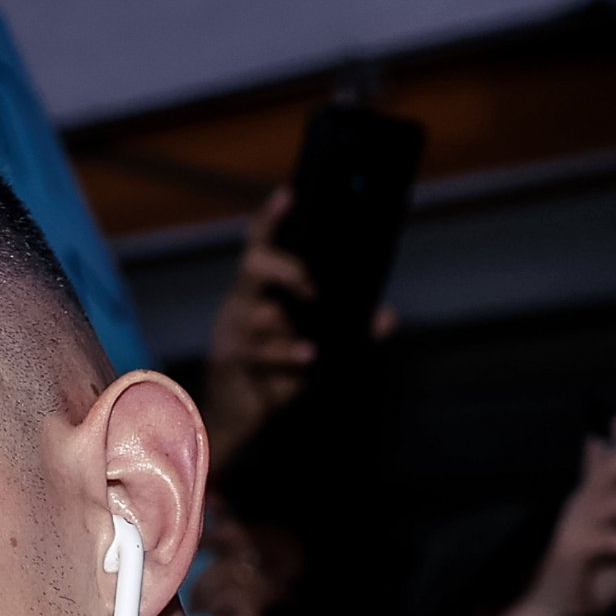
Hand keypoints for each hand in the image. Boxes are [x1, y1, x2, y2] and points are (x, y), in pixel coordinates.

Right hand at [204, 189, 321, 460]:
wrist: (230, 420)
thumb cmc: (269, 376)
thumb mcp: (307, 348)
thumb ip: (344, 331)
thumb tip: (385, 317)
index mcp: (254, 293)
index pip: (258, 246)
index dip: (271, 219)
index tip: (289, 194)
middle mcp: (238, 306)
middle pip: (251, 268)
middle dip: (284, 271)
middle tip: (312, 286)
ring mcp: (231, 334)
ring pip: (257, 319)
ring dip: (284, 331)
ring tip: (309, 348)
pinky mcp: (231, 363)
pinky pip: (259, 355)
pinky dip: (285, 358)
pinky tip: (306, 360)